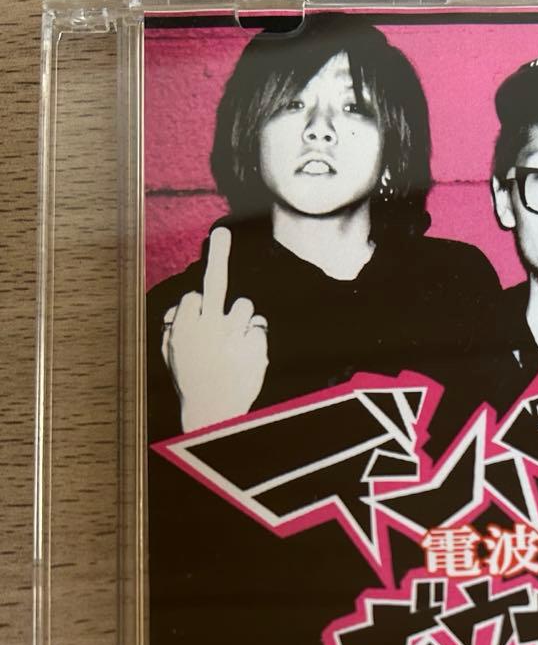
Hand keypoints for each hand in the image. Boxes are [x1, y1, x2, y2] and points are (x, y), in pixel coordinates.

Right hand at [160, 226, 268, 431]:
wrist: (214, 413)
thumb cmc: (190, 380)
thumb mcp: (171, 354)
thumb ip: (174, 326)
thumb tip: (184, 303)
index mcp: (184, 328)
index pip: (195, 295)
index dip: (199, 307)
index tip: (199, 318)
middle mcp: (209, 327)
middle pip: (215, 282)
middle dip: (218, 255)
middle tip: (221, 232)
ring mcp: (235, 335)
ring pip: (245, 306)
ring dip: (241, 320)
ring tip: (233, 345)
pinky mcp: (256, 345)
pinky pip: (259, 326)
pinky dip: (254, 338)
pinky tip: (245, 356)